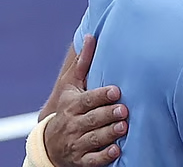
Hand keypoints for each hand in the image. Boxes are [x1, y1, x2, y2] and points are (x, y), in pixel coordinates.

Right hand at [43, 35, 127, 166]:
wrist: (49, 144)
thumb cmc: (67, 107)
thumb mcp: (70, 86)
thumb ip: (83, 63)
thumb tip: (90, 36)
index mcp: (72, 105)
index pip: (88, 100)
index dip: (101, 95)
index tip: (116, 91)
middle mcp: (73, 124)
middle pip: (92, 119)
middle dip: (107, 114)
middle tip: (124, 110)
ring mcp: (76, 143)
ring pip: (93, 139)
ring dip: (108, 134)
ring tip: (123, 127)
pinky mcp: (81, 159)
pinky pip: (93, 159)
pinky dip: (103, 156)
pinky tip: (116, 150)